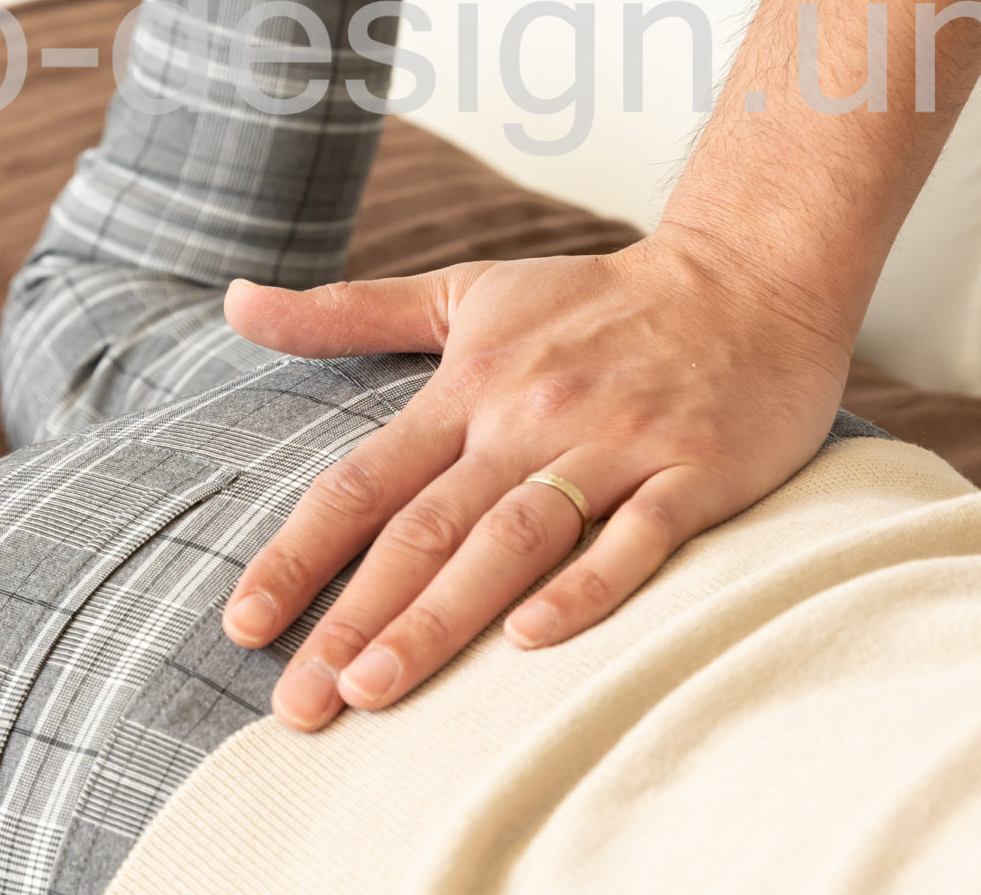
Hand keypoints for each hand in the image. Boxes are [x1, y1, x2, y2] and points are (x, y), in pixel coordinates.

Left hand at [217, 230, 853, 729]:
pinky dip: (586, 586)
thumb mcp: (464, 293)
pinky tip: (531, 639)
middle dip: (355, 618)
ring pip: (513, 540)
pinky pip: (636, 537)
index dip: (299, 554)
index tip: (242, 625)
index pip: (363, 481)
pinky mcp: (693, 471)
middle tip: (299, 704)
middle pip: (426, 529)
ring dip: (442, 616)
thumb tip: (232, 303)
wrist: (749, 276)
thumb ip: (347, 312)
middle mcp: (529, 417)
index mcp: (469, 386)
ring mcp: (613, 445)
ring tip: (376, 691)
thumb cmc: (595, 300)